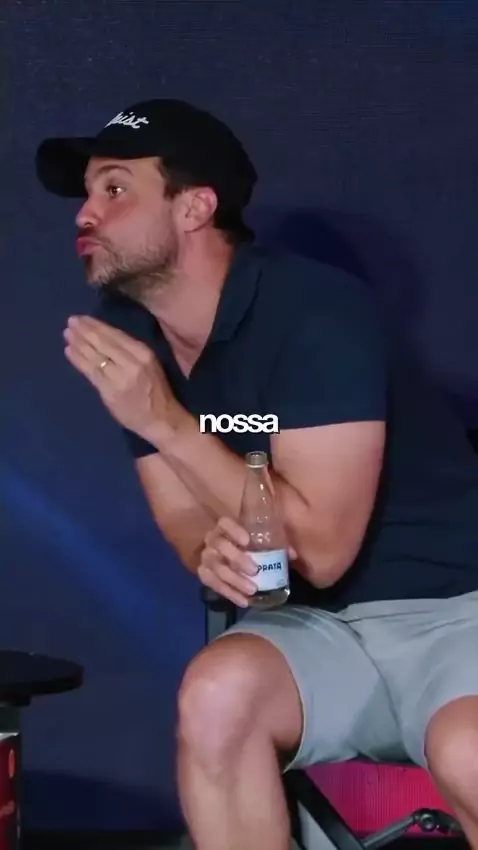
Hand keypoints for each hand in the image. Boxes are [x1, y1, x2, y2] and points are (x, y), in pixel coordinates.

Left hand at [63, 315, 175, 437]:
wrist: (161, 419)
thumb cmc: (156, 390)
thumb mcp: (150, 364)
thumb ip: (130, 352)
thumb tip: (103, 337)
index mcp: (144, 353)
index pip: (115, 335)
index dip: (96, 325)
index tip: (82, 318)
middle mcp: (131, 363)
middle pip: (103, 343)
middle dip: (85, 331)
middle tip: (71, 321)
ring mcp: (119, 378)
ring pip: (94, 356)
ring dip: (78, 343)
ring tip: (67, 334)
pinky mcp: (109, 392)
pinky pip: (90, 372)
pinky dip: (78, 360)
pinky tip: (69, 351)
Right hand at [199, 517, 297, 607]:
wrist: (231, 560)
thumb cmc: (251, 547)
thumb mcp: (264, 542)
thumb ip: (277, 544)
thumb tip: (292, 553)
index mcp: (226, 528)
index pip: (224, 523)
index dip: (233, 530)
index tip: (247, 541)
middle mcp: (212, 540)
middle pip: (219, 545)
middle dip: (236, 558)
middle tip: (255, 570)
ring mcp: (207, 557)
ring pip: (215, 567)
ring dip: (234, 580)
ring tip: (252, 590)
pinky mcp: (204, 574)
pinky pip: (211, 583)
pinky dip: (228, 593)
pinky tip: (243, 601)